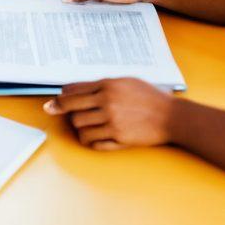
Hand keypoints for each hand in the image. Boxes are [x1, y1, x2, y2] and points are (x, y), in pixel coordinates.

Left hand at [44, 78, 176, 149]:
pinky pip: (93, 142)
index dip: (59, 99)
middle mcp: (107, 102)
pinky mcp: (119, 138)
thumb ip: (100, 85)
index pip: (72, 92)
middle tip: (63, 115)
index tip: (52, 104)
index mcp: (106, 85)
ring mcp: (112, 121)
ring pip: (80, 127)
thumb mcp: (124, 82)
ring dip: (79, 127)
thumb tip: (73, 90)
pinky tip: (93, 137)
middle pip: (71, 109)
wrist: (171, 116)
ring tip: (85, 126)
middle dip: (64, 112)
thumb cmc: (148, 97)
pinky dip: (90, 140)